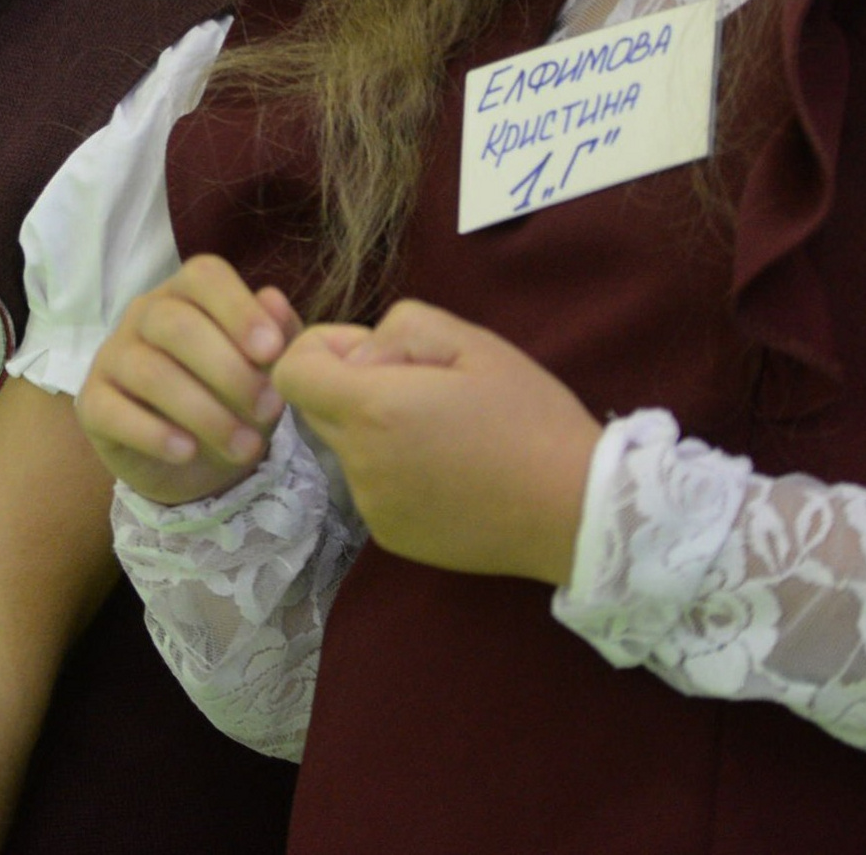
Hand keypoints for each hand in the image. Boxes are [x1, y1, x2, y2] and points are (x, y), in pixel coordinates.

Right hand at [76, 256, 301, 506]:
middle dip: (229, 371)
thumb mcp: (267, 370)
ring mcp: (112, 357)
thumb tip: (274, 301)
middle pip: (175, 324)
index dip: (238, 309)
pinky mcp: (92, 403)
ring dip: (204, 414)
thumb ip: (278, 333)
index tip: (272, 351)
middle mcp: (143, 315)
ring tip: (245, 448)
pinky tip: (188, 452)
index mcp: (187, 294)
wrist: (195, 462)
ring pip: (150, 372)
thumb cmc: (232, 397)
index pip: (203, 276)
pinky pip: (113, 411)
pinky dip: (154, 434)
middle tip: (269, 410)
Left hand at [274, 300, 602, 586]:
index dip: (322, 349)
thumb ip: (397, 329)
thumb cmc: (529, 416)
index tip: (373, 351)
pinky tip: (450, 469)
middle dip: (353, 384)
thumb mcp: (471, 340)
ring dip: (376, 428)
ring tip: (446, 431)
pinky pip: (372, 485)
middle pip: (318, 408)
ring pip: (347, 447)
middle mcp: (360, 463)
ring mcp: (372, 506)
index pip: (291, 372)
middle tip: (422, 385)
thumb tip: (361, 360)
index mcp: (373, 409)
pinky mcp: (391, 536)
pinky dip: (394, 469)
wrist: (574, 510)